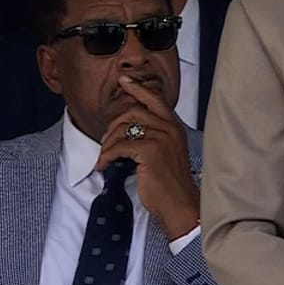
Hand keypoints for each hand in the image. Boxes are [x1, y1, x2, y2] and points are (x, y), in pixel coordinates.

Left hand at [97, 76, 199, 239]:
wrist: (180, 203)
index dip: (138, 88)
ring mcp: (161, 138)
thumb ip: (154, 135)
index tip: (124, 81)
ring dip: (107, 144)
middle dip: (113, 125)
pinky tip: (103, 166)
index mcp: (175, 127)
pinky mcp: (150, 150)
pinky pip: (119, 146)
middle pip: (133, 112)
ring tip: (104, 157)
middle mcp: (170, 128)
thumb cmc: (170, 183)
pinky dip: (106, 156)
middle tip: (105, 142)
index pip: (155, 99)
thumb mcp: (165, 152)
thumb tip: (126, 127)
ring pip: (123, 128)